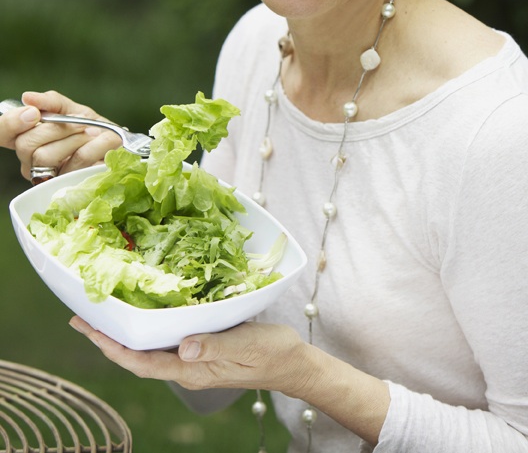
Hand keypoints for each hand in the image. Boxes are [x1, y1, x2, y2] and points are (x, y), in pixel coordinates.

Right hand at [6, 90, 121, 181]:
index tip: (32, 113)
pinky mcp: (68, 187)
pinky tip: (102, 142)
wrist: (119, 146)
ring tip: (92, 133)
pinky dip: (92, 147)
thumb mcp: (72, 109)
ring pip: (44, 156)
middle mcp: (30, 160)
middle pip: (25, 144)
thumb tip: (28, 97)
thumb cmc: (92, 129)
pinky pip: (72, 165)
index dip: (9, 124)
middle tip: (80, 123)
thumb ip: (51, 102)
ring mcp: (47, 176)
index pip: (3, 134)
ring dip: (74, 138)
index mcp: (27, 138)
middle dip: (56, 128)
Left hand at [69, 316, 390, 442]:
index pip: (143, 363)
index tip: (90, 331)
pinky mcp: (204, 344)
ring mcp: (195, 356)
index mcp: (193, 370)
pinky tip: (147, 307)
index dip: (114, 348)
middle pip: (139, 356)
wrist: (294, 362)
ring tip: (106, 310)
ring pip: (151, 346)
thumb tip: (183, 346)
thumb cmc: (272, 354)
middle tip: (83, 316)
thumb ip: (215, 346)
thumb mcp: (246, 347)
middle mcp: (188, 365)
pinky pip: (168, 336)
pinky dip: (151, 323)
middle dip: (109, 338)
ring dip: (127, 330)